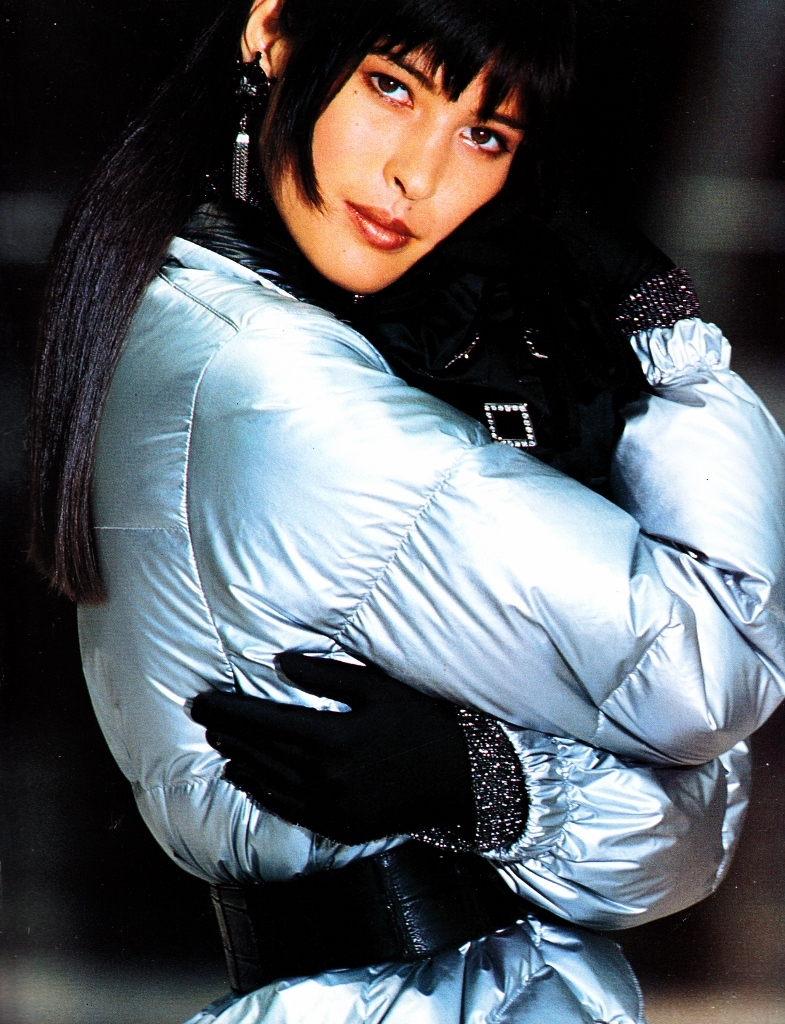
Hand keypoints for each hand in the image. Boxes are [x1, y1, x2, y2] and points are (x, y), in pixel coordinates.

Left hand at [190, 653, 475, 845]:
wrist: (462, 780)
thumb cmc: (423, 724)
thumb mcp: (379, 689)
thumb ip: (328, 676)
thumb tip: (280, 663)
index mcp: (332, 740)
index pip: (263, 722)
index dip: (228, 710)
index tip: (200, 699)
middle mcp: (324, 779)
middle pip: (259, 753)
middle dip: (226, 733)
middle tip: (201, 716)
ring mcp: (330, 809)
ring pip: (268, 783)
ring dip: (238, 762)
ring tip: (218, 744)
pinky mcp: (338, 828)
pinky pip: (287, 809)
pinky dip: (260, 792)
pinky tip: (247, 780)